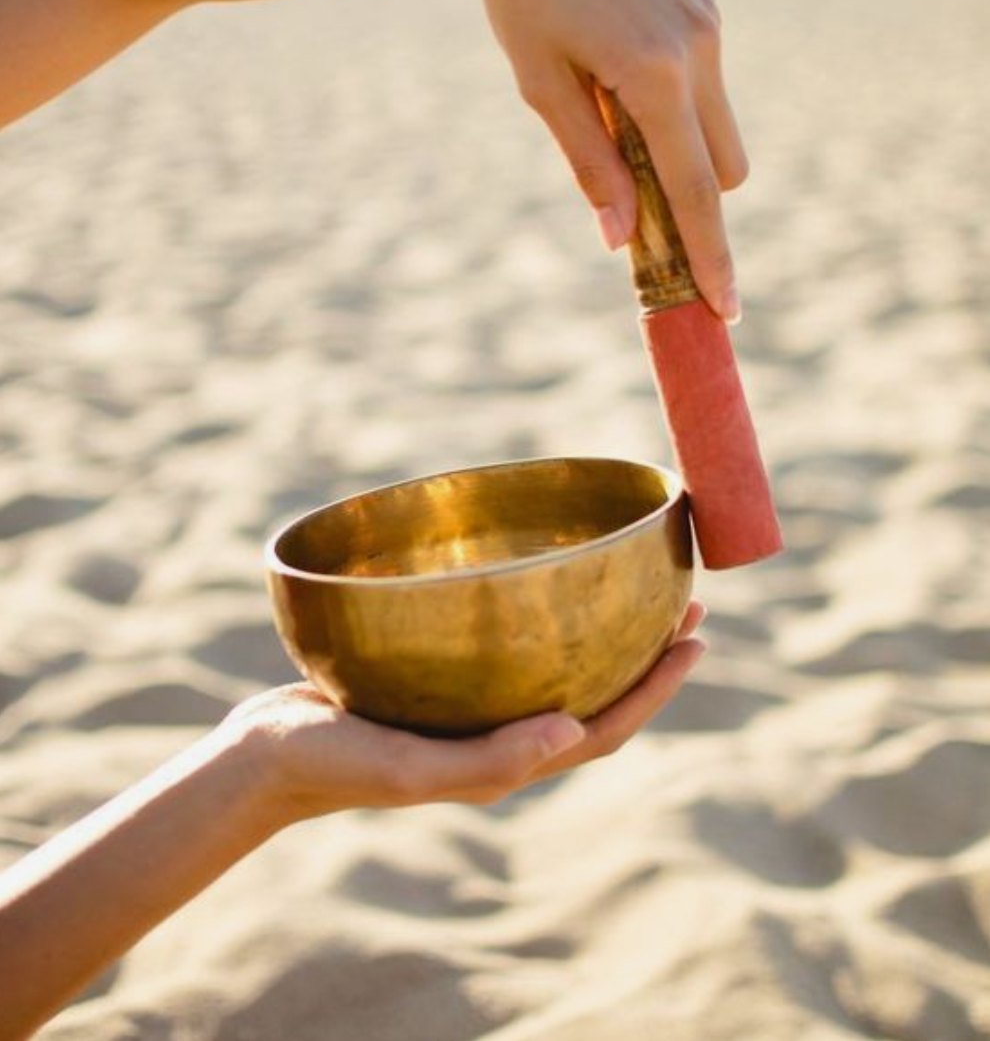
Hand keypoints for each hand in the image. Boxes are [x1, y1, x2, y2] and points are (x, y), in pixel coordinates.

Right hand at [226, 600, 706, 820]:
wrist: (265, 755)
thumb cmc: (333, 761)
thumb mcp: (407, 768)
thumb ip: (487, 761)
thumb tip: (575, 733)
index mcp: (507, 764)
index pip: (604, 729)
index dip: (657, 690)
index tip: (698, 639)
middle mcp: (500, 739)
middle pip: (595, 699)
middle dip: (647, 660)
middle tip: (686, 607)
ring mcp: (472, 715)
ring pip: (558, 676)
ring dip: (605, 641)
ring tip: (635, 596)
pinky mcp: (442, 687)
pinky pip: (512, 657)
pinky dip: (546, 629)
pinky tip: (540, 594)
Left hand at [439, 0, 747, 321]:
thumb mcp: (542, 88)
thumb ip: (589, 165)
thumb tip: (621, 239)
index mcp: (653, 74)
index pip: (694, 192)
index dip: (711, 257)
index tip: (725, 310)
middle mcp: (698, 47)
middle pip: (725, 171)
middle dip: (693, 202)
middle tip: (632, 203)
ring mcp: (709, 21)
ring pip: (721, 128)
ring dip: (683, 149)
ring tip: (609, 111)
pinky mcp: (706, 1)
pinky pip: (709, 80)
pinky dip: (678, 102)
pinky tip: (619, 62)